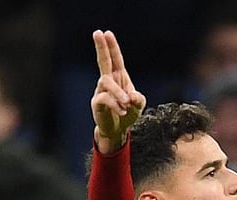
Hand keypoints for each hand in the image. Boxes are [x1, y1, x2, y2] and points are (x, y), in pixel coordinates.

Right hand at [91, 30, 146, 153]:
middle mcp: (108, 81)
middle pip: (103, 61)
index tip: (107, 33)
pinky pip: (105, 99)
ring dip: (118, 92)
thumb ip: (139, 99)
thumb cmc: (128, 114)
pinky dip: (116, 105)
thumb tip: (132, 96)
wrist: (118, 131)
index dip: (112, 47)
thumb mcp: (138, 105)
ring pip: (106, 83)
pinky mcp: (97, 103)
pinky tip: (123, 111)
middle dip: (101, 47)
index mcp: (119, 78)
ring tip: (127, 103)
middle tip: (97, 32)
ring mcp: (101, 91)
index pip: (116, 59)